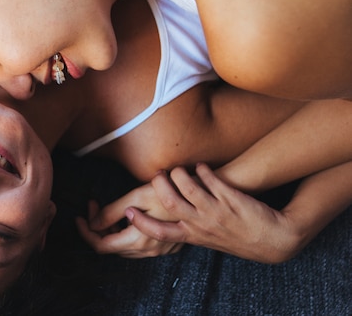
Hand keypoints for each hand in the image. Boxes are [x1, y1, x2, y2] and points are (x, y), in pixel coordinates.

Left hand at [75, 183, 183, 257]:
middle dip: (98, 228)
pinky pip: (139, 244)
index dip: (86, 233)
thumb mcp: (137, 197)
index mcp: (139, 240)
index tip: (78, 217)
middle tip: (94, 205)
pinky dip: (126, 232)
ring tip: (106, 208)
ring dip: (112, 230)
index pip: (102, 245)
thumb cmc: (171, 191)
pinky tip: (127, 214)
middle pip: (112, 247)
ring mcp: (160, 249)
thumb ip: (112, 212)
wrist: (204, 195)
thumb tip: (92, 224)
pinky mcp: (167, 244)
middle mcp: (149, 250)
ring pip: (125, 246)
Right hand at [140, 164, 299, 262]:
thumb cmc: (238, 237)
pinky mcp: (232, 199)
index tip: (128, 212)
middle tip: (157, 174)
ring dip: (181, 174)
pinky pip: (213, 180)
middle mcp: (202, 225)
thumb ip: (187, 228)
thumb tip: (166, 217)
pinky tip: (202, 165)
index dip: (142, 223)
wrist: (276, 240)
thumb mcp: (209, 239)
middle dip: (159, 186)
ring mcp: (217, 211)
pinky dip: (204, 170)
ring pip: (190, 189)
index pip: (160, 232)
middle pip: (170, 204)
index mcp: (193, 236)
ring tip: (180, 167)